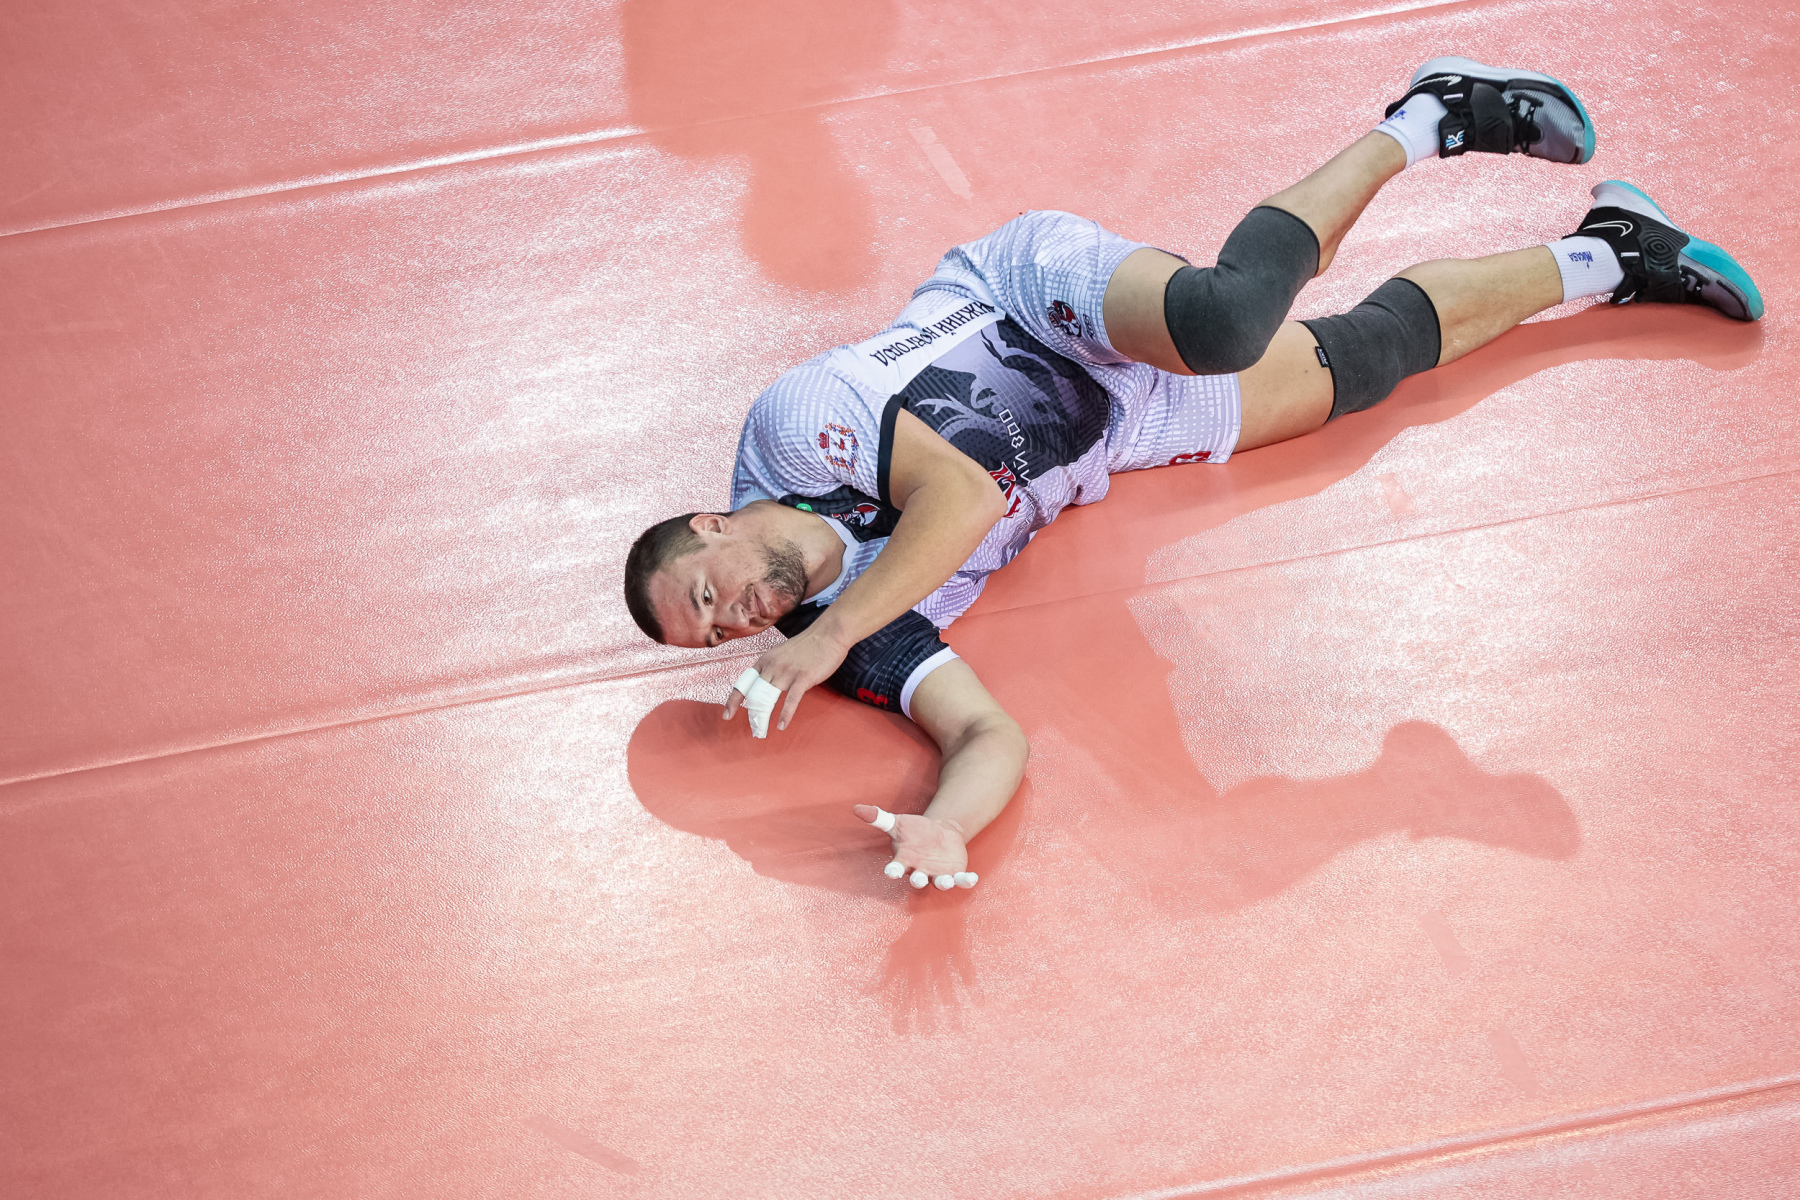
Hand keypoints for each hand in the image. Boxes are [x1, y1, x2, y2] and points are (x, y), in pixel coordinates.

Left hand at [721, 623, 850, 732]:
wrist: (828, 633)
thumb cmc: (808, 646)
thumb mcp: (781, 654)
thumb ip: (773, 669)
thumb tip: (767, 686)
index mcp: (765, 661)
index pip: (743, 683)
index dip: (733, 701)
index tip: (726, 715)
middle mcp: (772, 666)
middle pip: (754, 695)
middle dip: (751, 715)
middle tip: (754, 730)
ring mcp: (787, 672)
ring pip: (768, 699)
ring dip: (763, 718)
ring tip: (761, 732)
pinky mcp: (803, 677)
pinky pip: (791, 700)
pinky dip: (785, 714)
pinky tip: (781, 726)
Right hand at [857, 805, 977, 889]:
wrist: (939, 834)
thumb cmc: (914, 832)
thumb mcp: (897, 823)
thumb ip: (878, 818)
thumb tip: (856, 808)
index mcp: (905, 861)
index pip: (897, 868)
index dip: (894, 871)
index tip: (890, 873)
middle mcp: (920, 871)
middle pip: (918, 880)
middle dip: (918, 881)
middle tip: (917, 880)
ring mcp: (937, 874)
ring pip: (939, 883)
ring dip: (943, 883)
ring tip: (945, 881)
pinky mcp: (954, 873)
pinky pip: (960, 880)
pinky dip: (966, 881)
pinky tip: (972, 878)